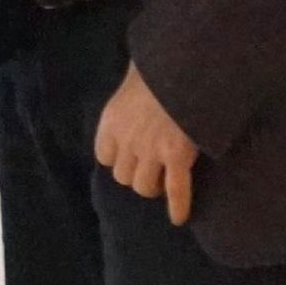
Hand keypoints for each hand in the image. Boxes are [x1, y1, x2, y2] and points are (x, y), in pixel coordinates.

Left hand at [95, 61, 199, 224]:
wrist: (181, 66)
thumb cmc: (157, 69)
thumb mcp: (133, 80)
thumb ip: (130, 95)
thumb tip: (136, 88)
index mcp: (112, 121)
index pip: (104, 156)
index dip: (117, 159)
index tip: (129, 157)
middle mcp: (127, 140)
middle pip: (123, 176)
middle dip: (135, 174)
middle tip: (150, 170)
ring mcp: (152, 151)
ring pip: (144, 186)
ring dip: (153, 187)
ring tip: (162, 184)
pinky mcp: (177, 157)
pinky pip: (176, 190)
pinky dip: (178, 206)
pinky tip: (179, 218)